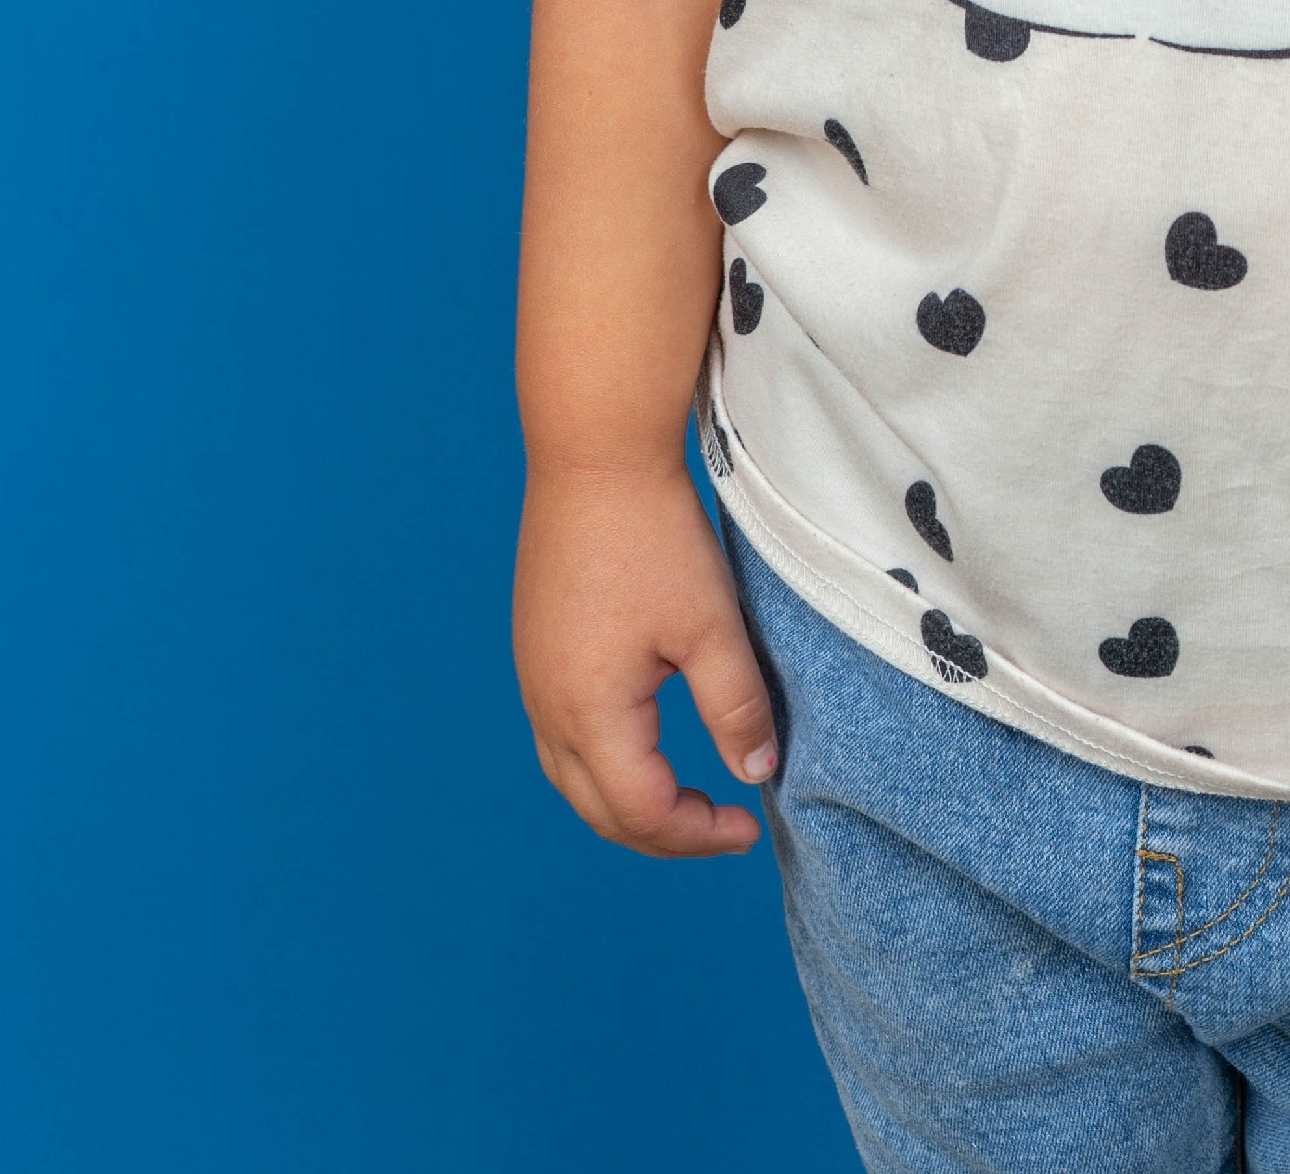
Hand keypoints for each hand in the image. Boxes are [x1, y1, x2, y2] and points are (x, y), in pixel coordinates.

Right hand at [515, 457, 777, 855]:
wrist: (594, 455)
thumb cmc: (654, 536)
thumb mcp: (711, 625)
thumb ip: (735, 707)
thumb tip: (758, 772)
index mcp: (589, 713)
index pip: (642, 812)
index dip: (699, 833)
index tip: (750, 823)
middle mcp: (547, 708)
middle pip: (599, 810)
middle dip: (663, 834)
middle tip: (722, 827)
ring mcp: (532, 678)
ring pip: (572, 779)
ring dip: (627, 804)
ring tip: (687, 799)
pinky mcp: (534, 649)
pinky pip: (560, 737)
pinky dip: (603, 765)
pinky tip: (640, 744)